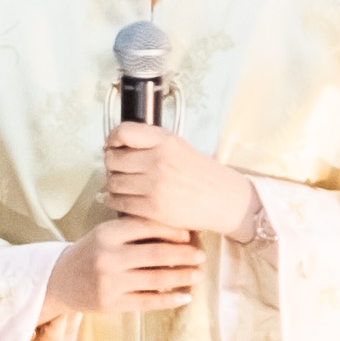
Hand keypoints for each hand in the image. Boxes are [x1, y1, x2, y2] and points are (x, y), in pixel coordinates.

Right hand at [47, 215, 205, 313]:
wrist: (59, 280)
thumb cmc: (91, 253)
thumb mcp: (107, 234)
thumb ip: (136, 231)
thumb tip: (180, 233)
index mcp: (107, 233)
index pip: (148, 227)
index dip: (173, 231)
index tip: (189, 235)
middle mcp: (107, 257)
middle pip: (156, 254)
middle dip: (184, 255)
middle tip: (201, 256)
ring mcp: (109, 282)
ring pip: (155, 279)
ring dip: (182, 277)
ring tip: (197, 275)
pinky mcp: (111, 303)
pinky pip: (147, 302)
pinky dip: (169, 300)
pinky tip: (184, 297)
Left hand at [101, 123, 260, 236]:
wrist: (227, 200)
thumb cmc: (203, 174)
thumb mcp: (179, 147)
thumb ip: (151, 143)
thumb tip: (116, 145)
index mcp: (167, 142)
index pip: (124, 132)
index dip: (112, 139)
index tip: (113, 145)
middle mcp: (159, 161)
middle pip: (113, 160)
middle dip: (112, 165)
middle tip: (119, 169)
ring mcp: (156, 185)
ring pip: (113, 182)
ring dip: (113, 184)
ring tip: (124, 185)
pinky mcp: (154, 208)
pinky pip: (119, 202)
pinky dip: (115, 200)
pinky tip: (124, 198)